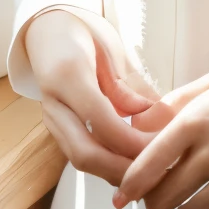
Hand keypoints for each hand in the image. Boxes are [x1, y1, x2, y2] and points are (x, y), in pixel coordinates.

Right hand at [25, 8, 158, 186]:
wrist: (47, 35)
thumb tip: (156, 115)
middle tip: (156, 171)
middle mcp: (53, 102)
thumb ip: (128, 86)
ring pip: (80, 160)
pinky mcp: (55, 130)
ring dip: (115, 173)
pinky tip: (130, 164)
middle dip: (122, 170)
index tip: (160, 147)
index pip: (100, 119)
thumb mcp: (110, 50)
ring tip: (148, 173)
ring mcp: (50, 119)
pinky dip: (106, 165)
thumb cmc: (84, 37)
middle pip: (84, 153)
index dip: (131, 140)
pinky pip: (80, 155)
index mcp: (68, 74)